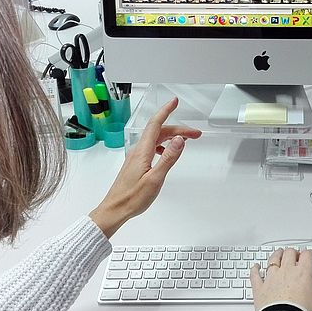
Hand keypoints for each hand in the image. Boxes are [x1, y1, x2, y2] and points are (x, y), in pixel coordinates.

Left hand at [89, 97, 201, 236]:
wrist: (115, 209)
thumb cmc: (133, 197)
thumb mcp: (155, 179)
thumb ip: (168, 158)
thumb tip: (180, 140)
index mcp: (143, 151)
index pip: (156, 124)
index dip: (166, 111)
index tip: (175, 102)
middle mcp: (138, 150)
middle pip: (159, 131)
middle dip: (178, 128)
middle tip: (195, 133)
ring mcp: (136, 156)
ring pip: (156, 139)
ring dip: (172, 136)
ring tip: (186, 141)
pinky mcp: (136, 163)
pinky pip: (151, 147)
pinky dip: (163, 145)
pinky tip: (167, 152)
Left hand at [249, 248, 311, 310]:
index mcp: (303, 273)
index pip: (306, 255)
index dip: (309, 253)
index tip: (310, 255)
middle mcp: (286, 272)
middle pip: (289, 253)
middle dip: (293, 252)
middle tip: (295, 255)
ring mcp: (271, 278)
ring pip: (273, 259)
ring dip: (277, 255)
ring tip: (279, 254)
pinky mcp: (259, 287)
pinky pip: (255, 274)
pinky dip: (255, 269)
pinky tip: (256, 266)